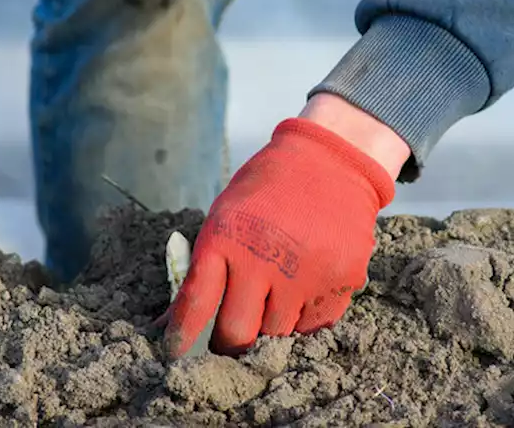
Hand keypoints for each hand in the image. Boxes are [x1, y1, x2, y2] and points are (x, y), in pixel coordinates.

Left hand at [164, 112, 400, 357]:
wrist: (331, 161)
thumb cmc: (267, 190)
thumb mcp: (225, 214)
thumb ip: (204, 267)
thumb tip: (172, 321)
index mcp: (226, 238)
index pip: (196, 303)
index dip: (181, 335)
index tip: (174, 352)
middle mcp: (264, 259)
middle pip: (237, 334)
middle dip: (228, 342)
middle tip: (229, 338)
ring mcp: (307, 274)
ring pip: (277, 335)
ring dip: (270, 326)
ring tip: (274, 296)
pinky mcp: (341, 281)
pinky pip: (314, 326)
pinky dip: (304, 318)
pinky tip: (303, 288)